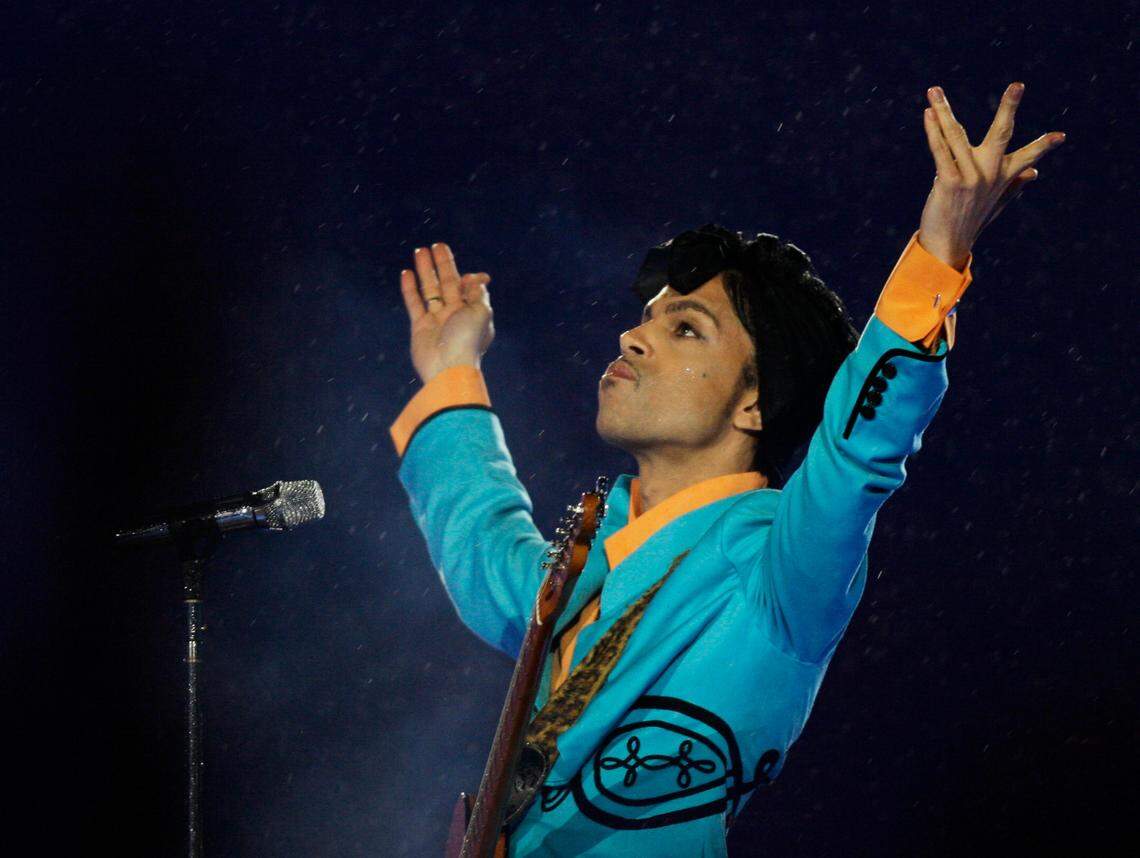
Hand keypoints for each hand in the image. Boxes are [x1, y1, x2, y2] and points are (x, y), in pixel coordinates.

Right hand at [399, 242, 494, 383]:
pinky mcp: (420, 326)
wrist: (447, 368)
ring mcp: (437, 319)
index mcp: (473, 312)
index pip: (469, 288)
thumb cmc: (467, 341)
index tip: (468, 275)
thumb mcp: (481, 313)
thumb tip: (479, 279)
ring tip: (419, 251)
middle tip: (437, 245)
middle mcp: (455, 314)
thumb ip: (479, 294)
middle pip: (448, 283)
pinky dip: (410, 288)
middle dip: (443, 264)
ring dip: (426, 270)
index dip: (468, 278)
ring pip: (430, 289)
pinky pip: (414, 303)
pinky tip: (406, 272)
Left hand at [918, 82, 1065, 269]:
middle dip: (1009, 108)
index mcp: (1003, 178)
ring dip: (944, 110)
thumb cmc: (969, 222)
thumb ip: (1014, 184)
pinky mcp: (950, 182)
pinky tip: (927, 113)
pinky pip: (940, 150)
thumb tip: (1035, 172)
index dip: (1043, 146)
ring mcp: (971, 177)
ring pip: (957, 135)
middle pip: (1002, 134)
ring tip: (934, 90)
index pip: (1027, 157)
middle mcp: (990, 174)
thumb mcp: (995, 202)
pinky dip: (933, 130)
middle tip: (1018, 85)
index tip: (1061, 136)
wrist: (947, 245)